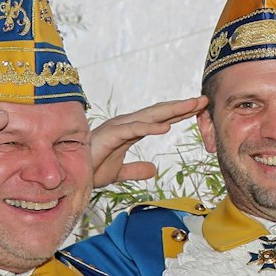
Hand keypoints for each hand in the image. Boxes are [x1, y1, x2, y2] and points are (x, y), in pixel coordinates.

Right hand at [88, 96, 207, 186]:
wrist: (71, 175)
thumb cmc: (90, 169)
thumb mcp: (119, 172)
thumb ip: (136, 170)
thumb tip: (154, 170)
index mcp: (130, 130)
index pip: (160, 119)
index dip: (180, 113)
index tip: (200, 109)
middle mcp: (126, 125)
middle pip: (159, 113)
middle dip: (182, 106)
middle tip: (204, 99)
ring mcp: (118, 128)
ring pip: (150, 116)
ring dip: (172, 110)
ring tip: (193, 106)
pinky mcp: (110, 135)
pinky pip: (133, 130)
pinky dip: (150, 127)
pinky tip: (167, 127)